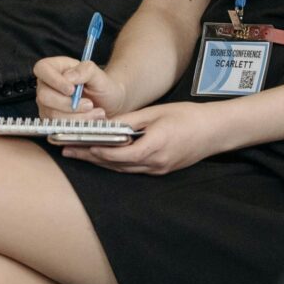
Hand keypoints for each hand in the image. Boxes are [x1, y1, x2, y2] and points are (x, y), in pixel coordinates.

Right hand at [34, 55, 124, 120]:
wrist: (109, 105)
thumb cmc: (102, 87)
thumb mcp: (98, 75)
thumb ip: (85, 70)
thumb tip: (68, 77)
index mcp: (56, 68)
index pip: (42, 69)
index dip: (54, 80)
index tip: (72, 90)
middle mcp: (47, 86)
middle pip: (44, 96)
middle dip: (68, 104)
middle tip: (89, 104)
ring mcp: (47, 104)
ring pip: (52, 114)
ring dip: (77, 116)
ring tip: (95, 112)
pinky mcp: (52, 119)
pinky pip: (58, 125)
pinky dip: (77, 124)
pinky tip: (90, 119)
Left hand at [57, 100, 227, 176]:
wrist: (215, 131)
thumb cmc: (188, 117)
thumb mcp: (157, 112)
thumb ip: (131, 121)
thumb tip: (107, 124)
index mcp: (153, 146)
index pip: (116, 153)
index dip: (94, 150)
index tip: (76, 144)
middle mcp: (154, 163)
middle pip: (115, 164)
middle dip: (89, 157)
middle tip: (67, 151)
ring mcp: (158, 170)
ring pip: (122, 169)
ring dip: (100, 162)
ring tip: (79, 154)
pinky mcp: (161, 170)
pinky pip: (133, 169)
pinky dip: (116, 163)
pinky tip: (103, 157)